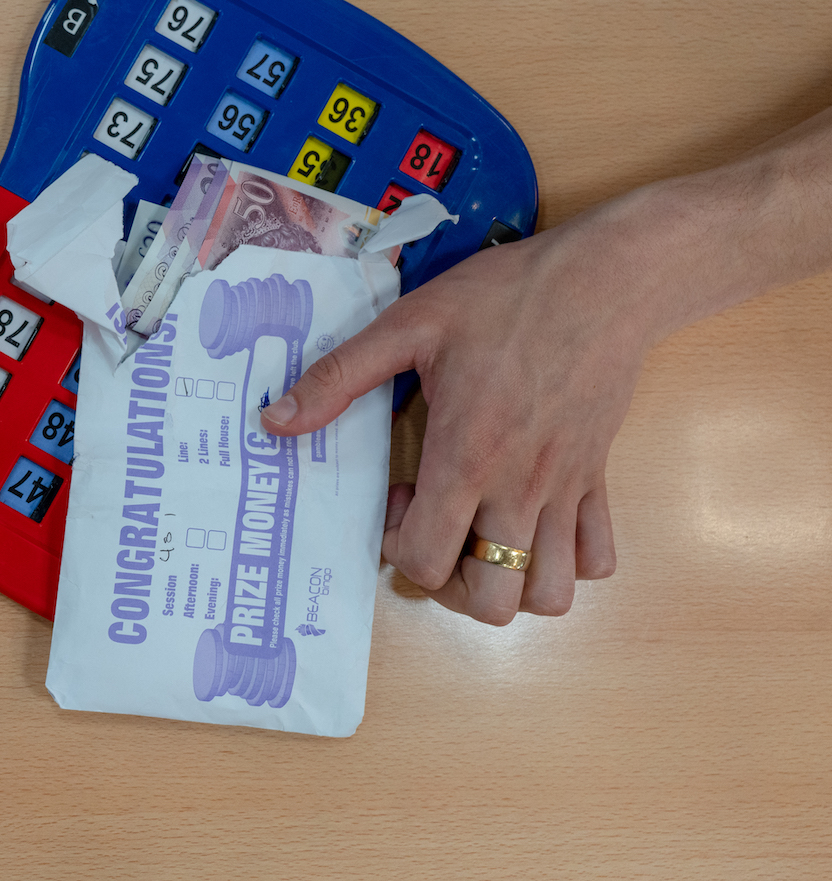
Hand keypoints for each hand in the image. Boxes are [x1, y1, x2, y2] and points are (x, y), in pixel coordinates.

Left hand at [260, 224, 639, 624]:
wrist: (606, 279)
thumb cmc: (505, 297)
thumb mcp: (407, 325)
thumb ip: (337, 378)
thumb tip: (272, 421)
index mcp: (466, 456)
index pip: (425, 560)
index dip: (397, 547)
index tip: (398, 499)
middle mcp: (520, 488)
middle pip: (492, 601)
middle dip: (451, 585)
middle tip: (439, 529)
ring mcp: (567, 489)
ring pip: (552, 595)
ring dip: (511, 586)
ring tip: (484, 537)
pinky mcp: (600, 478)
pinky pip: (599, 558)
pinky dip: (569, 562)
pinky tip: (535, 524)